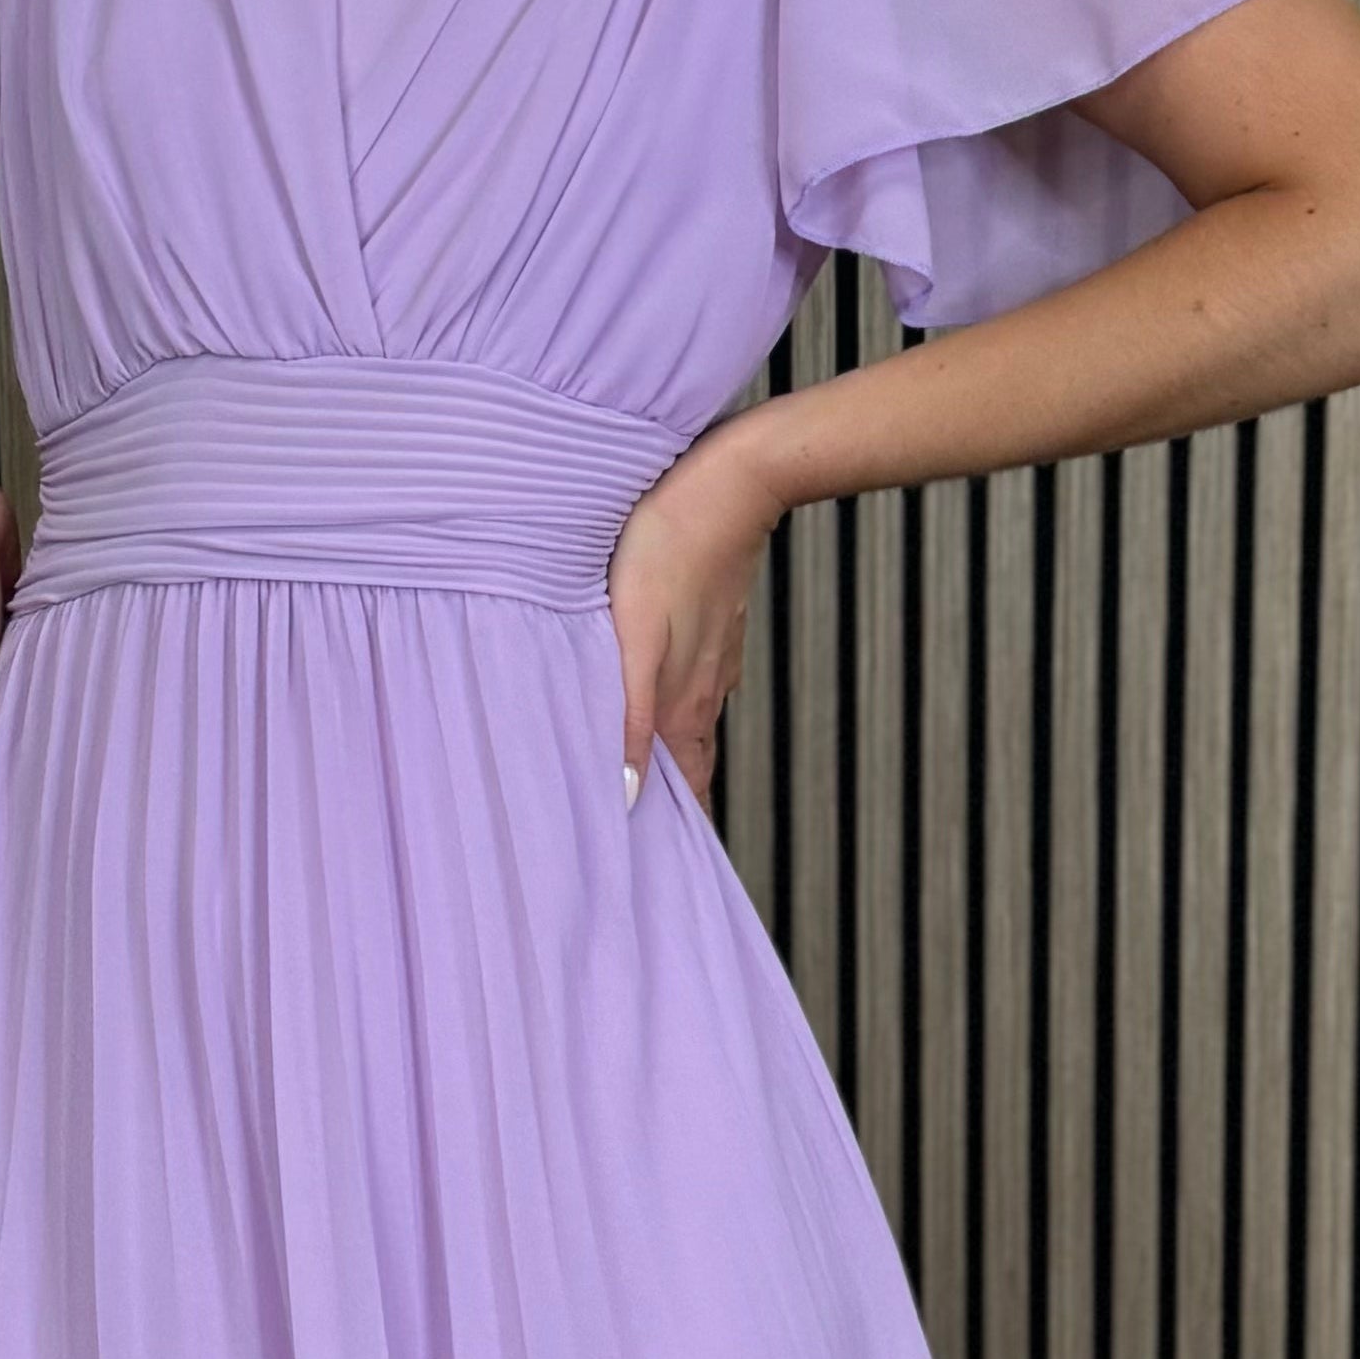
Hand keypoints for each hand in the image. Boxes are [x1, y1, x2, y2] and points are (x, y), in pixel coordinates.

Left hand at [605, 427, 782, 811]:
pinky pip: (691, 683)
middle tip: (651, 841)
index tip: (665, 872)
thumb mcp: (636, 641)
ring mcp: (713, 657)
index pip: (689, 789)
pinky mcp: (711, 625)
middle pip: (689, 763)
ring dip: (672, 756)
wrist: (730, 486)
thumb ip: (631, 718)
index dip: (679, 830)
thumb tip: (628, 794)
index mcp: (685, 704)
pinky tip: (657, 701)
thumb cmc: (671, 552)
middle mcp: (705, 690)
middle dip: (673, 802)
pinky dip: (673, 709)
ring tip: (647, 781)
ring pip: (689, 723)